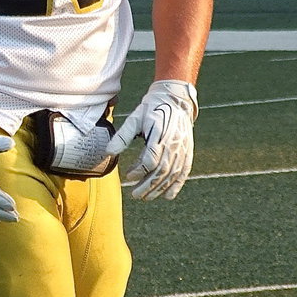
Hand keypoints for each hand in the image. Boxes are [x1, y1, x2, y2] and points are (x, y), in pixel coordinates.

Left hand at [107, 80, 197, 200]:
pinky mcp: (188, 151)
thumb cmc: (152, 108)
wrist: (176, 99)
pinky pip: (183, 172)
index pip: (150, 159)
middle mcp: (173, 143)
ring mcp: (182, 148)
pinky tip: (168, 196)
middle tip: (135, 195)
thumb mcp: (135, 118)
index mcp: (159, 133)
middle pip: (161, 171)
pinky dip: (177, 185)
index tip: (128, 175)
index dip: (139, 170)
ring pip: (172, 174)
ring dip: (159, 189)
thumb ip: (122, 137)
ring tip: (146, 197)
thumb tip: (108, 152)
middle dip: (148, 186)